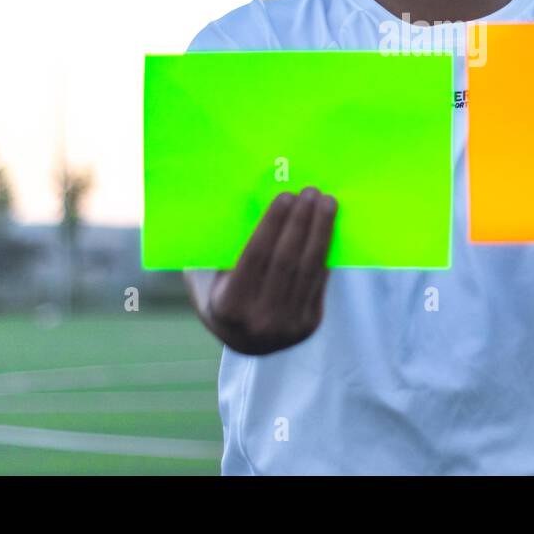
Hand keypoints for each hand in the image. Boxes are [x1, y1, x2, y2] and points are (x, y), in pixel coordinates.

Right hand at [204, 187, 337, 354]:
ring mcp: (288, 325)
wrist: (244, 342)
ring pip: (309, 268)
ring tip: (327, 202)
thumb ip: (217, 250)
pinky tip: (328, 226)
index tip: (286, 195)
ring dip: (321, 230)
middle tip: (310, 191)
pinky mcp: (309, 323)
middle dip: (301, 221)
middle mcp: (260, 319)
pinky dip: (325, 250)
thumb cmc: (220, 295)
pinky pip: (320, 279)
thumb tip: (243, 203)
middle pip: (287, 259)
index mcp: (228, 306)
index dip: (273, 223)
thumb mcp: (206, 276)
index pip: (256, 254)